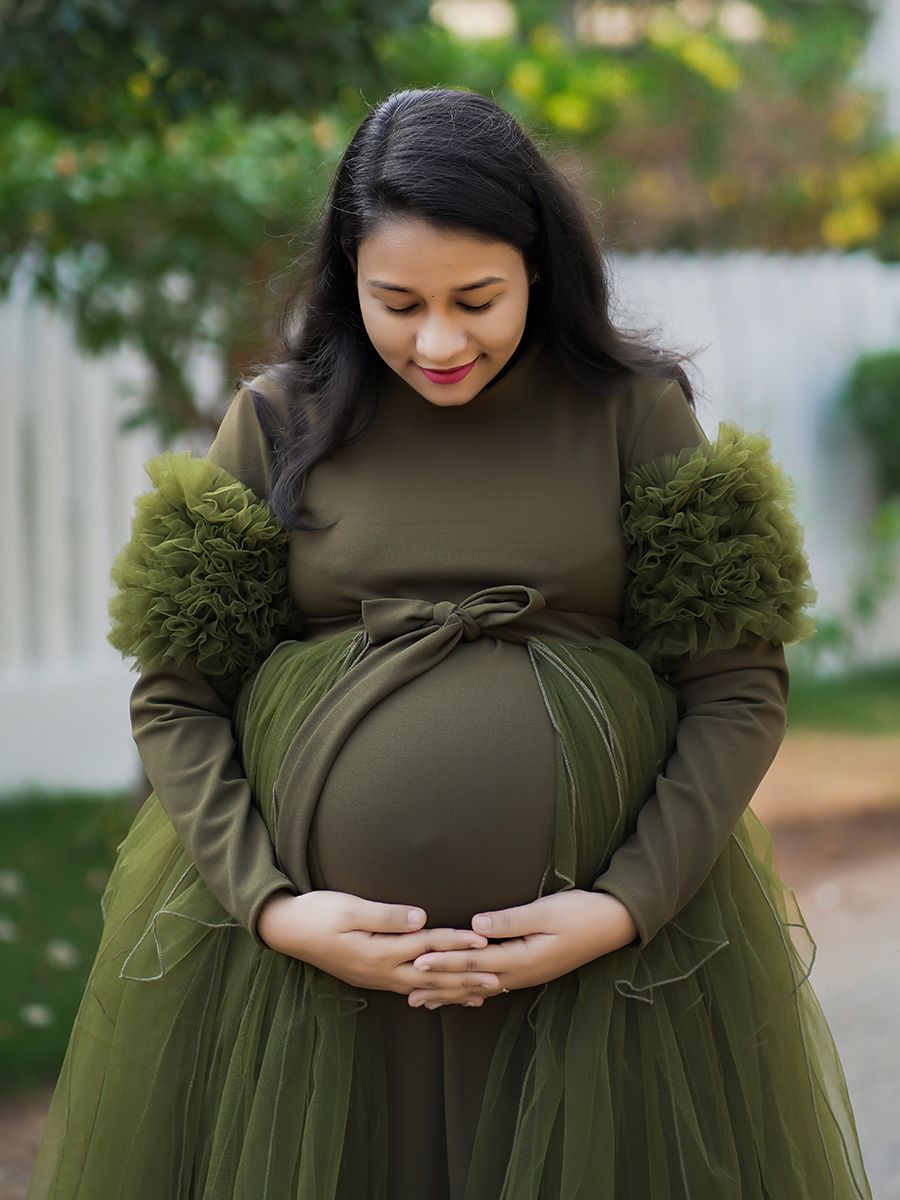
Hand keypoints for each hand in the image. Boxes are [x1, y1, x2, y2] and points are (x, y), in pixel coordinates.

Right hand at [257, 890, 498, 1001]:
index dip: (457, 942)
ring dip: (456, 990)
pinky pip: (411, 990)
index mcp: (379, 951)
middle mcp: (382, 971)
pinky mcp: (373, 976)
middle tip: (500, 978)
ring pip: (425, 988)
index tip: (484, 941)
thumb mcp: (349, 908)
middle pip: (433, 975)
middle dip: (467, 976)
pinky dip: (434, 994)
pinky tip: (445, 996)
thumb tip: (420, 919)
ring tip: (484, 993)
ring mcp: (378, 978)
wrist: (288, 930)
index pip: (428, 946)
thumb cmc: (318, 913)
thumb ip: (386, 916)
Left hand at [407, 889, 637, 1007]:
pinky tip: (462, 996)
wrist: (613, 924)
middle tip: (407, 994)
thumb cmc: (580, 913)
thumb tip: (474, 926)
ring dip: (451, 994)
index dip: (443, 962)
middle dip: (439, 986)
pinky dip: (471, 991)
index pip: (473, 963)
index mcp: (521, 959)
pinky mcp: (530, 970)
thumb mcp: (546, 912)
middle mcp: (520, 973)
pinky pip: (493, 985)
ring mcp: (526, 975)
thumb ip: (509, 921)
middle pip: (471, 982)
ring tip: (424, 1002)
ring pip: (480, 988)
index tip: (415, 962)